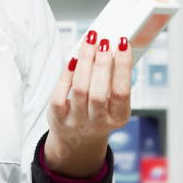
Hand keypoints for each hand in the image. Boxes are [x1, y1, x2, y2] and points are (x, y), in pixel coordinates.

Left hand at [44, 31, 132, 177]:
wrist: (77, 140)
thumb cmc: (97, 113)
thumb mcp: (113, 104)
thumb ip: (113, 81)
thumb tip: (111, 48)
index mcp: (118, 117)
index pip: (123, 91)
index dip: (123, 66)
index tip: (123, 44)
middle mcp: (98, 122)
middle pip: (99, 92)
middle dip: (102, 63)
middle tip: (103, 42)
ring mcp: (77, 122)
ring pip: (80, 89)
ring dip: (85, 62)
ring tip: (89, 43)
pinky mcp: (59, 118)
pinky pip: (60, 95)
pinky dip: (66, 75)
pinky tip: (73, 60)